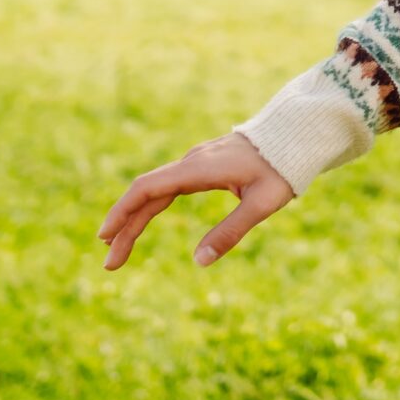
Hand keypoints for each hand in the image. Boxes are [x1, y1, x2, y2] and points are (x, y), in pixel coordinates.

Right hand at [96, 132, 293, 269]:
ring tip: (117, 249)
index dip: (123, 212)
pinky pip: (167, 187)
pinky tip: (141, 221)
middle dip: (124, 228)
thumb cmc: (281, 169)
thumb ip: (232, 231)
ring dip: (134, 219)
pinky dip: (149, 207)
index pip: (148, 189)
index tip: (104, 237)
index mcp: (199, 169)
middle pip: (145, 194)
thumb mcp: (262, 204)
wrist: (294, 135)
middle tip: (110, 264)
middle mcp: (190, 163)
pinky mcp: (201, 166)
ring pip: (154, 192)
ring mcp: (194, 163)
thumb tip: (200, 261)